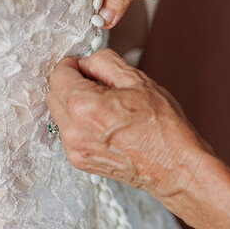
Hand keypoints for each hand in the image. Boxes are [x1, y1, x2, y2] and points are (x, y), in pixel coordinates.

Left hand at [47, 49, 208, 202]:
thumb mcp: (138, 81)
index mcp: (84, 107)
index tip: (85, 64)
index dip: (73, 63)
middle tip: (99, 82)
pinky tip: (107, 123)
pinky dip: (81, 123)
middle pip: (54, 93)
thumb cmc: (164, 129)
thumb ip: (105, 62)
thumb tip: (88, 61)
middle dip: (71, 83)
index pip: (58, 74)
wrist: (175, 167)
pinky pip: (70, 132)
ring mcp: (75, 149)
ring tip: (108, 106)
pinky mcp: (80, 161)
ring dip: (75, 104)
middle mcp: (73, 131)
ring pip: (60, 114)